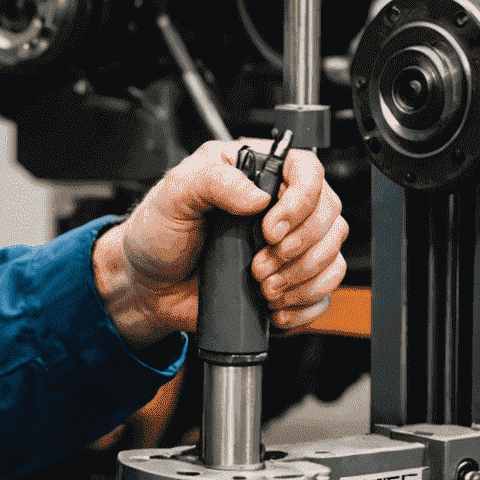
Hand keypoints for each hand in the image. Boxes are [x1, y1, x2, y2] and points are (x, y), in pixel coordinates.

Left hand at [92, 140, 346, 348]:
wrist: (147, 286)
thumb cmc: (156, 234)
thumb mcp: (174, 195)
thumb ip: (213, 182)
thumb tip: (256, 196)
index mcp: (254, 173)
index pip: (307, 171)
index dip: (300, 201)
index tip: (269, 230)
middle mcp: (278, 206)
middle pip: (328, 217)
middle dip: (298, 250)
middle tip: (257, 266)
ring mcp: (287, 245)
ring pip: (331, 256)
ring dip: (303, 279)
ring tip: (263, 288)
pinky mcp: (288, 281)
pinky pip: (323, 292)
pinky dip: (306, 304)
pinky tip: (275, 308)